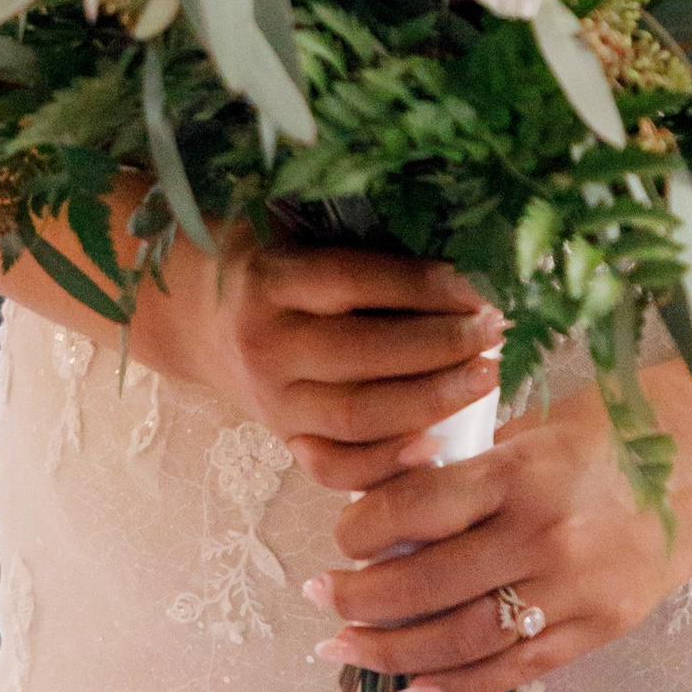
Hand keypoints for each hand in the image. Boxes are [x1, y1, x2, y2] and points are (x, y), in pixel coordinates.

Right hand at [144, 228, 504, 481]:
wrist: (196, 314)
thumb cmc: (266, 254)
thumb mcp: (294, 223)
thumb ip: (356, 232)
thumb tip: (459, 234)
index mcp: (270, 278)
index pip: (353, 283)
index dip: (421, 286)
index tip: (479, 285)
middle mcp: (266, 343)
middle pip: (360, 356)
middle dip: (439, 347)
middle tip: (495, 331)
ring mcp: (272, 400)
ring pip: (355, 417)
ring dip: (430, 402)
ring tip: (487, 377)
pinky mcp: (282, 438)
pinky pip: (334, 467)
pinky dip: (386, 464)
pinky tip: (437, 444)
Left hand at [302, 358, 691, 691]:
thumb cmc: (631, 417)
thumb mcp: (543, 420)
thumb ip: (476, 464)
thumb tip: (393, 500)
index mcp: (524, 469)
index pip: (412, 507)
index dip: (359, 525)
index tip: (336, 531)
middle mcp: (545, 535)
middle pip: (423, 585)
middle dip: (356, 598)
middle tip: (315, 597)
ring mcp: (576, 590)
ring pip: (459, 640)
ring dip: (388, 652)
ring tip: (342, 650)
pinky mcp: (601, 628)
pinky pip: (514, 670)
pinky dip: (454, 687)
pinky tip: (407, 690)